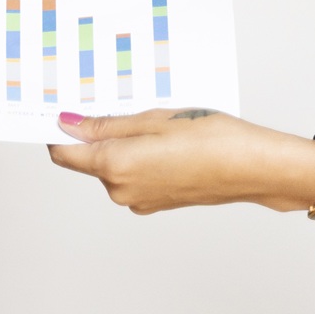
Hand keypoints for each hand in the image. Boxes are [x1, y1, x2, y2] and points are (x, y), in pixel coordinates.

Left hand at [48, 108, 314, 212]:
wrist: (256, 168)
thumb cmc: (212, 140)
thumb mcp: (152, 120)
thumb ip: (105, 125)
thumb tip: (66, 125)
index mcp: (114, 166)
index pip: (63, 154)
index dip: (58, 133)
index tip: (61, 115)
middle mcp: (121, 190)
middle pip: (89, 159)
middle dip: (99, 135)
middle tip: (126, 110)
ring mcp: (139, 200)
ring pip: (113, 167)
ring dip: (123, 147)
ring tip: (157, 128)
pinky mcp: (155, 203)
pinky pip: (133, 177)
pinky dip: (140, 160)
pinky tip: (166, 145)